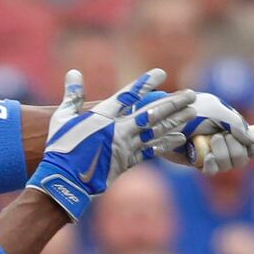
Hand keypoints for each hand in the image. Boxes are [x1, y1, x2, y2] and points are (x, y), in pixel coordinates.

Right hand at [26, 69, 195, 219]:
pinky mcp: (127, 163)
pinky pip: (151, 151)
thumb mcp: (62, 119)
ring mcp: (125, 147)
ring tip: (192, 113)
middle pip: (152, 114)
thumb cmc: (61, 148)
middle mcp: (118, 130)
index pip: (128, 95)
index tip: (161, 73)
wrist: (65, 181)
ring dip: (176, 121)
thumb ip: (72, 95)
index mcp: (102, 117)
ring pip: (156, 132)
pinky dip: (165, 144)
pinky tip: (180, 138)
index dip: (145, 83)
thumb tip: (74, 72)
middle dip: (173, 103)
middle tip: (191, 95)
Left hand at [140, 91, 253, 173]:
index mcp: (230, 127)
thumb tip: (253, 141)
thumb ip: (236, 124)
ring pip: (229, 165)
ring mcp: (210, 153)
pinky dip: (213, 164)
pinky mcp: (197, 163)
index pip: (250, 143)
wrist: (165, 118)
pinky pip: (213, 170)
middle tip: (220, 137)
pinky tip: (206, 157)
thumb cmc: (190, 109)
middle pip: (242, 157)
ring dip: (223, 154)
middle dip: (235, 149)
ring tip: (210, 141)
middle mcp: (222, 142)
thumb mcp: (216, 110)